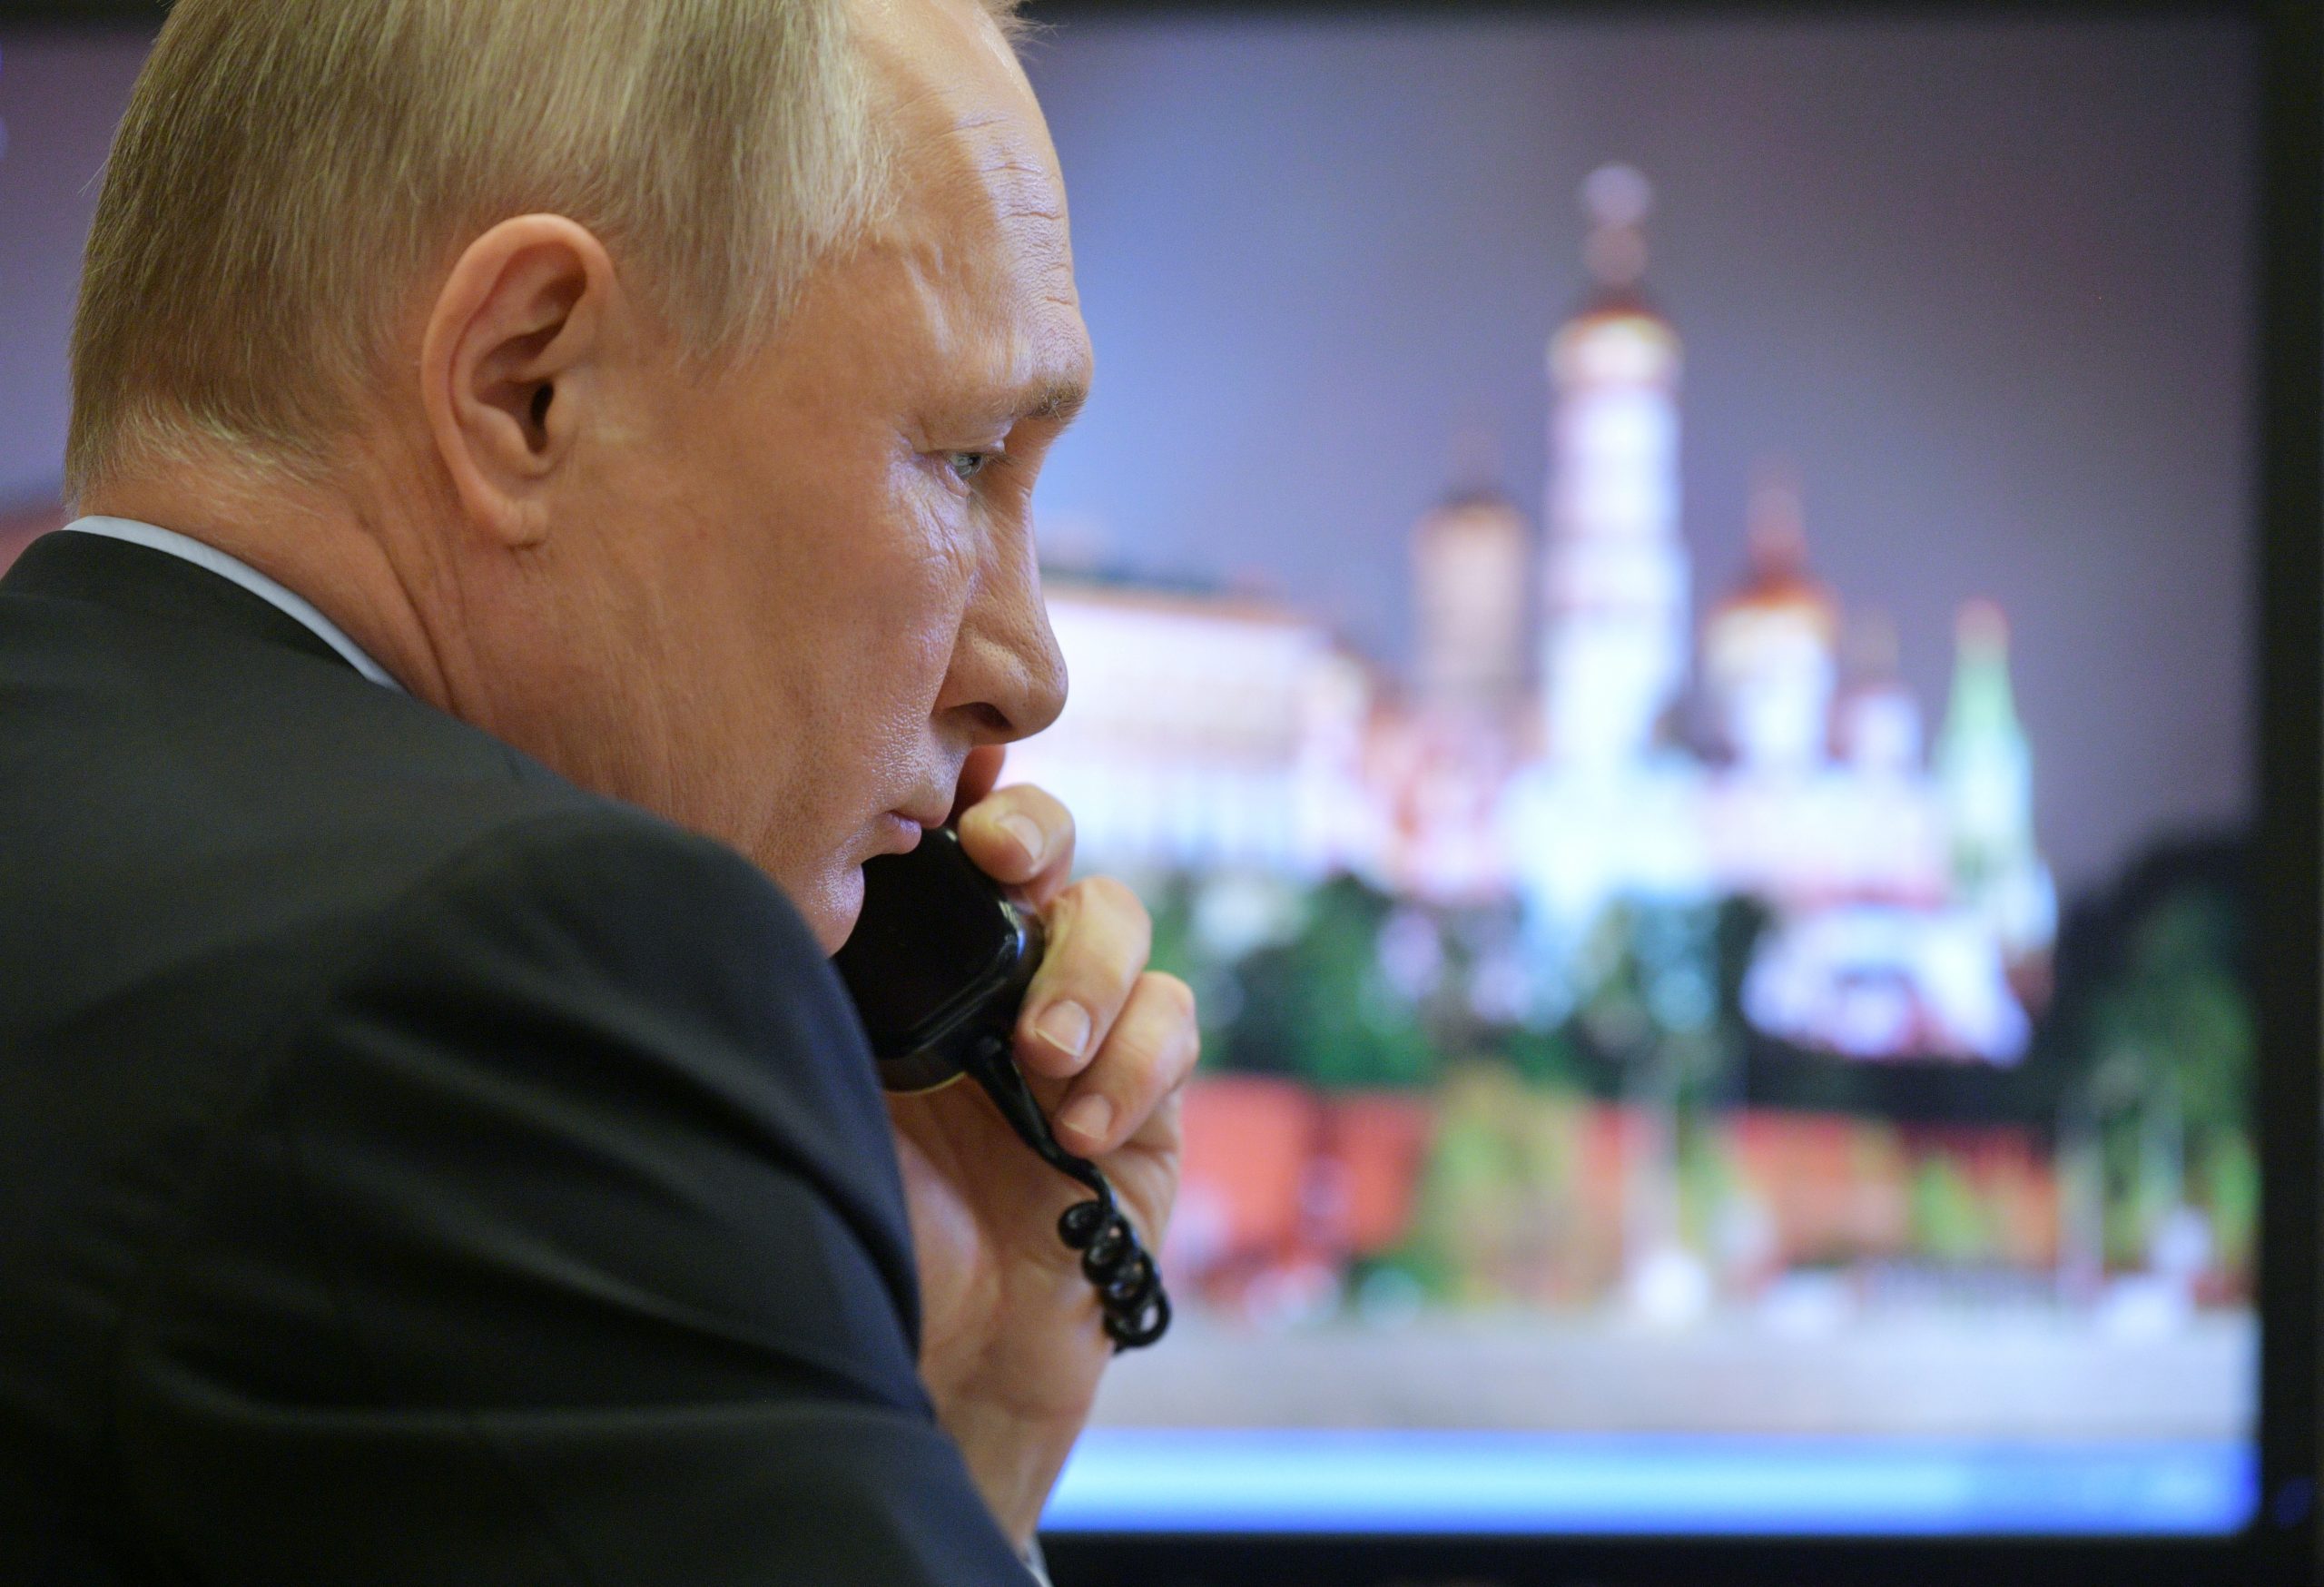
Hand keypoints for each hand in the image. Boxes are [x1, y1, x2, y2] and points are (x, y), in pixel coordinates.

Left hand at [882, 746, 1198, 1544]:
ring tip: (1041, 1057)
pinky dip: (1135, 1058)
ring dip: (1087, 972)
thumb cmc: (856, 1233)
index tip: (944, 793)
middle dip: (1035, 835)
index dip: (961, 788)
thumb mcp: (813, 1094)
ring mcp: (1080, 1030)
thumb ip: (819, 993)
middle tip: (1000, 861)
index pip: (945, 838)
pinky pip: (1172, 1022)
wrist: (935, 1365)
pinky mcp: (1150, 1098)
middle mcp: (996, 976)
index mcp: (910, 960)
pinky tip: (1082, 1125)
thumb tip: (793, 877)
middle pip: (1046, 844)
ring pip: (1118, 918)